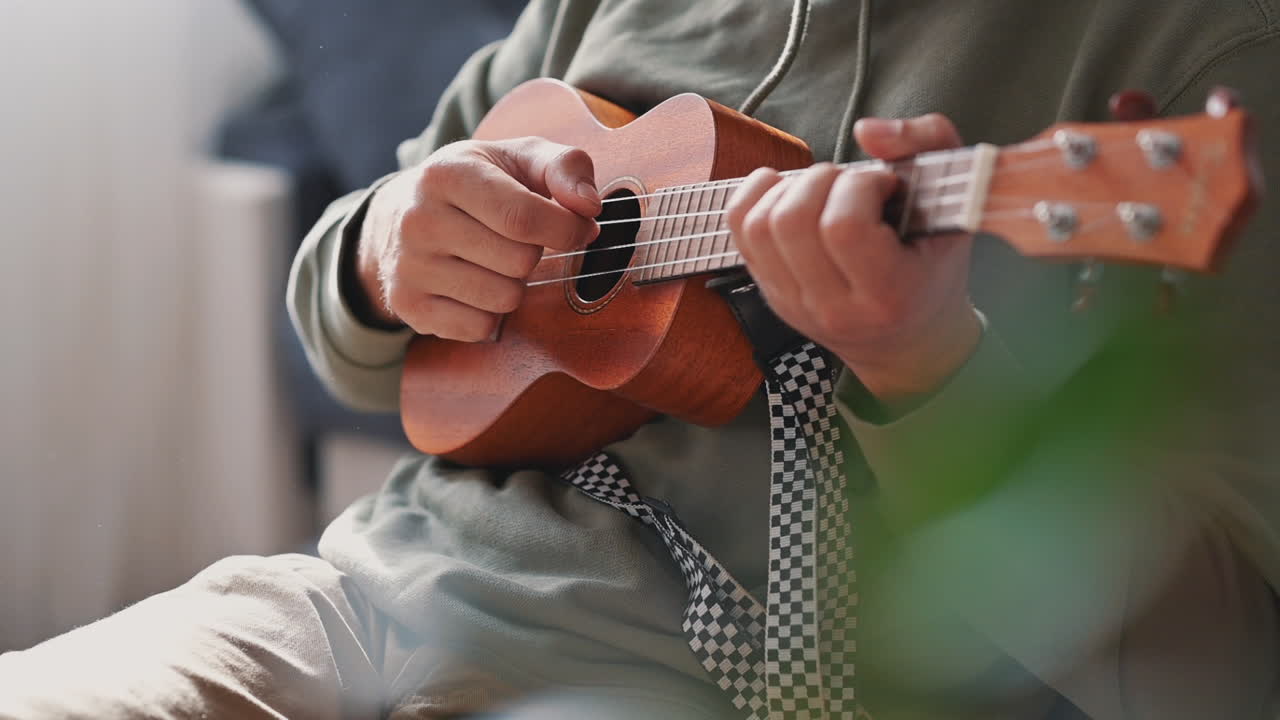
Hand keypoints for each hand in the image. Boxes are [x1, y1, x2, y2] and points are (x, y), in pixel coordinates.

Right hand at [354, 137, 600, 340]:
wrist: (397, 215)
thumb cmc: (476, 183)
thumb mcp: (518, 157)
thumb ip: (564, 167)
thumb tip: (589, 207)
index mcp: (448, 174)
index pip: (524, 218)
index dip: (567, 230)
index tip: (579, 228)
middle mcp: (419, 220)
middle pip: (519, 261)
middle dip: (535, 254)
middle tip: (516, 239)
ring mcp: (409, 266)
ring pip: (503, 298)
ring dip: (514, 285)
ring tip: (493, 260)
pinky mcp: (408, 305)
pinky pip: (481, 327)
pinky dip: (490, 313)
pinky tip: (474, 285)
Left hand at [724, 114, 981, 402]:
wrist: (907, 342)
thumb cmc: (933, 270)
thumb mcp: (957, 207)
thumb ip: (929, 144)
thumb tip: (866, 129)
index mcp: (886, 295)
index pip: (843, 227)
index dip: (860, 186)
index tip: (885, 186)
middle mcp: (832, 307)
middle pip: (793, 222)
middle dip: (821, 179)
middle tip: (852, 186)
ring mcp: (793, 303)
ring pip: (759, 225)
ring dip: (789, 187)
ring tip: (825, 190)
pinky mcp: (769, 291)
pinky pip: (740, 230)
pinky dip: (757, 194)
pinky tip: (788, 190)